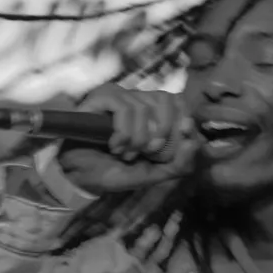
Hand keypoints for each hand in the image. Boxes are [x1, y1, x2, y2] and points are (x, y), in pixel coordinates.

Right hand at [48, 84, 203, 198]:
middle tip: (145, 153)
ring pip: (145, 108)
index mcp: (153, 112)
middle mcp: (138, 98)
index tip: (167, 151)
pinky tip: (113, 145)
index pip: (181, 102)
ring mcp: (119, 95)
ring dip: (137, 140)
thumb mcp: (153, 173)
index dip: (181, 124)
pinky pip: (125, 109)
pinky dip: (123, 134)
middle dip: (161, 135)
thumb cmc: (115, 171)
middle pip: (167, 100)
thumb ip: (179, 164)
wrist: (79, 177)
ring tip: (123, 153)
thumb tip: (193, 141)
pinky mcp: (101, 97)